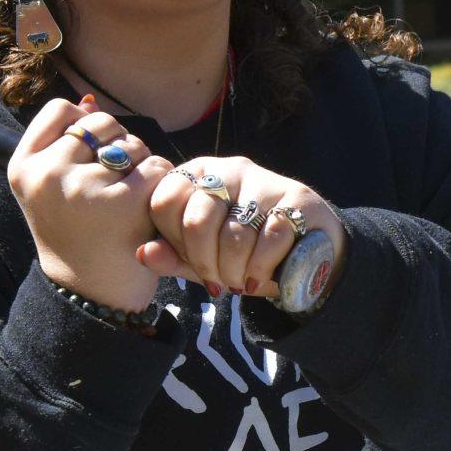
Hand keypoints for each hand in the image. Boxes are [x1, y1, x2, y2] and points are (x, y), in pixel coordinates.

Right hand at [8, 96, 168, 312]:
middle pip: (100, 122)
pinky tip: (149, 208)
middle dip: (116, 146)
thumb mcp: (51, 190)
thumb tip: (88, 99)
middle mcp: (48, 174)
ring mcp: (85, 188)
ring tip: (127, 200)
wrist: (90, 295)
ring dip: (140, 165)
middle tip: (112, 186)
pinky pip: (156, 166)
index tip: (88, 158)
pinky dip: (161, 183)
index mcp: (23, 167)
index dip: (84, 126)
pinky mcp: (125, 202)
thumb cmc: (75, 235)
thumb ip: (64, 144)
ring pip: (131, 143)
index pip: (61, 111)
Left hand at [143, 155, 344, 301]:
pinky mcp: (296, 197)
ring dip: (235, 272)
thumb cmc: (244, 253)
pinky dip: (261, 269)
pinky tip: (260, 277)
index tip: (192, 261)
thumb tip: (143, 253)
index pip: (164, 203)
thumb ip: (172, 257)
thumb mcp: (202, 259)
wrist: (306, 252)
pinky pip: (270, 240)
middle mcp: (227, 169)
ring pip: (234, 235)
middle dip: (206, 263)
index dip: (174, 242)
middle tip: (219, 280)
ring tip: (240, 281)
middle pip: (197, 220)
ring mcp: (263, 180)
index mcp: (197, 175)